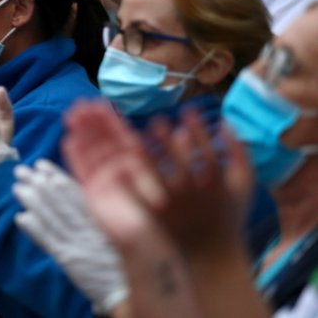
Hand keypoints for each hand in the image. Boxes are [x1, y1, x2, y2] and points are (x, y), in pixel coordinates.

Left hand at [14, 160, 127, 313]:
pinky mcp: (71, 260)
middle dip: (39, 183)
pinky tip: (21, 217)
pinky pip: (49, 242)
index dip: (57, 175)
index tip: (41, 164)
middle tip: (21, 169)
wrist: (131, 288)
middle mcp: (90, 226)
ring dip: (33, 201)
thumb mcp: (121, 226)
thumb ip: (101, 209)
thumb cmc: (128, 258)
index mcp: (104, 215)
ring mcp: (79, 242)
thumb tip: (81, 188)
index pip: (76, 190)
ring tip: (17, 187)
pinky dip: (34, 229)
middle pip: (60, 200)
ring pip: (51, 216)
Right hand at [62, 100, 165, 246]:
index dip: (107, 119)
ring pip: (89, 150)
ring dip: (80, 133)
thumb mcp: (164, 177)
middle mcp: (115, 167)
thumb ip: (174, 158)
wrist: (147, 239)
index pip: (117, 135)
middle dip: (90, 122)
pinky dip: (75, 156)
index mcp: (132, 161)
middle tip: (81, 103)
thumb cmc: (157, 211)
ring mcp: (101, 178)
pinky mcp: (91, 191)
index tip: (99, 102)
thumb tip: (183, 132)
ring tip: (72, 115)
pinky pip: (81, 170)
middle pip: (100, 140)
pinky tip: (70, 140)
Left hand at [141, 111, 253, 255]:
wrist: (210, 255)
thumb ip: (240, 154)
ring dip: (146, 157)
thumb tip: (226, 122)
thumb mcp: (243, 186)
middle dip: (170, 142)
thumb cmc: (227, 214)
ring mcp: (175, 207)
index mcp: (217, 186)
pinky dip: (130, 179)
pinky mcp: (156, 217)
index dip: (199, 130)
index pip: (209, 153)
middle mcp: (195, 196)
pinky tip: (121, 161)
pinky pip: (139, 195)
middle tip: (157, 120)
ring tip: (134, 136)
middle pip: (181, 165)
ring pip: (157, 179)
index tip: (186, 110)